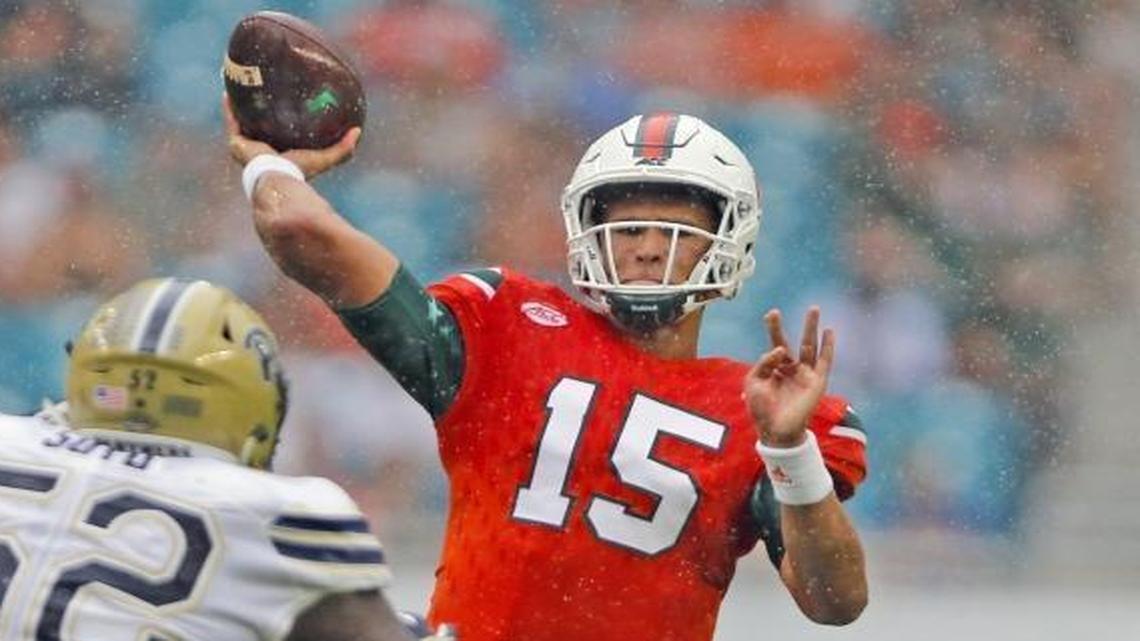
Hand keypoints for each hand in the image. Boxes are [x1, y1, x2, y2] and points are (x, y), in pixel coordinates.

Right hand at [222, 93, 360, 178]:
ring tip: (241, 86)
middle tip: (262, 91)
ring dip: (240, 106)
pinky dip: (229, 107)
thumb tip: (358, 131)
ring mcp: (246, 147)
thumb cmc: (301, 171)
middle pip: (258, 127)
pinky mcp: (236, 142)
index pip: (279, 135)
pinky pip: (231, 120)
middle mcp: (260, 150)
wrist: (278, 178)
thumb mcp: (325, 157)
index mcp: (279, 154)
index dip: (280, 122)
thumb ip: (343, 148)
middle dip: (257, 112)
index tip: (284, 106)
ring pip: (242, 122)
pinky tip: (228, 90)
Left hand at [744, 306, 834, 447]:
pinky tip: (830, 332)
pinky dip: (828, 347)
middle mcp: (791, 369)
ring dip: (812, 328)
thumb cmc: (762, 409)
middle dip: (790, 325)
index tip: (771, 313)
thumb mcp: (754, 382)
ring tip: (814, 309)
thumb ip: (764, 363)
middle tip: (794, 307)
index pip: (776, 344)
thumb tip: (779, 350)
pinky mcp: (817, 382)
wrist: (775, 430)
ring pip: (809, 346)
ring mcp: (805, 375)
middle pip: (792, 342)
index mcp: (775, 369)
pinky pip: (825, 361)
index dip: (774, 329)